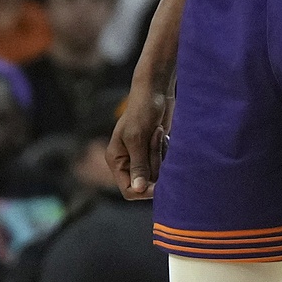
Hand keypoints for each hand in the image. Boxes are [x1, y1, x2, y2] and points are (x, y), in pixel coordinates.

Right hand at [107, 82, 167, 198]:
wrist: (155, 90)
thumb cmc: (142, 109)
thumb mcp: (138, 138)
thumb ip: (138, 165)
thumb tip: (138, 190)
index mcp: (116, 160)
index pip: (129, 190)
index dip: (144, 189)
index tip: (160, 181)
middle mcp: (127, 161)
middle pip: (146, 182)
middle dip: (155, 164)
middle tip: (155, 139)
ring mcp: (142, 157)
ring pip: (157, 174)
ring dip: (161, 155)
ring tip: (157, 132)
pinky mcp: (155, 150)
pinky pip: (164, 164)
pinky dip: (166, 151)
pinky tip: (162, 134)